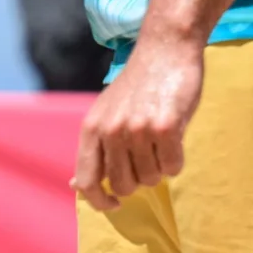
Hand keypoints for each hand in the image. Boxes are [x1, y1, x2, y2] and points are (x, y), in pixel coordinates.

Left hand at [72, 32, 203, 212]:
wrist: (165, 49)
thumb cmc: (138, 85)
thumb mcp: (105, 113)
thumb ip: (94, 149)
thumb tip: (75, 186)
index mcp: (92, 129)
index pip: (86, 182)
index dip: (100, 201)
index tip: (115, 204)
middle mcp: (111, 131)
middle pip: (123, 186)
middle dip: (138, 180)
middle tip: (148, 158)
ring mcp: (137, 130)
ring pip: (151, 179)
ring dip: (160, 167)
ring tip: (161, 140)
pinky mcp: (165, 128)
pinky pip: (173, 167)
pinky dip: (177, 159)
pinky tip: (175, 138)